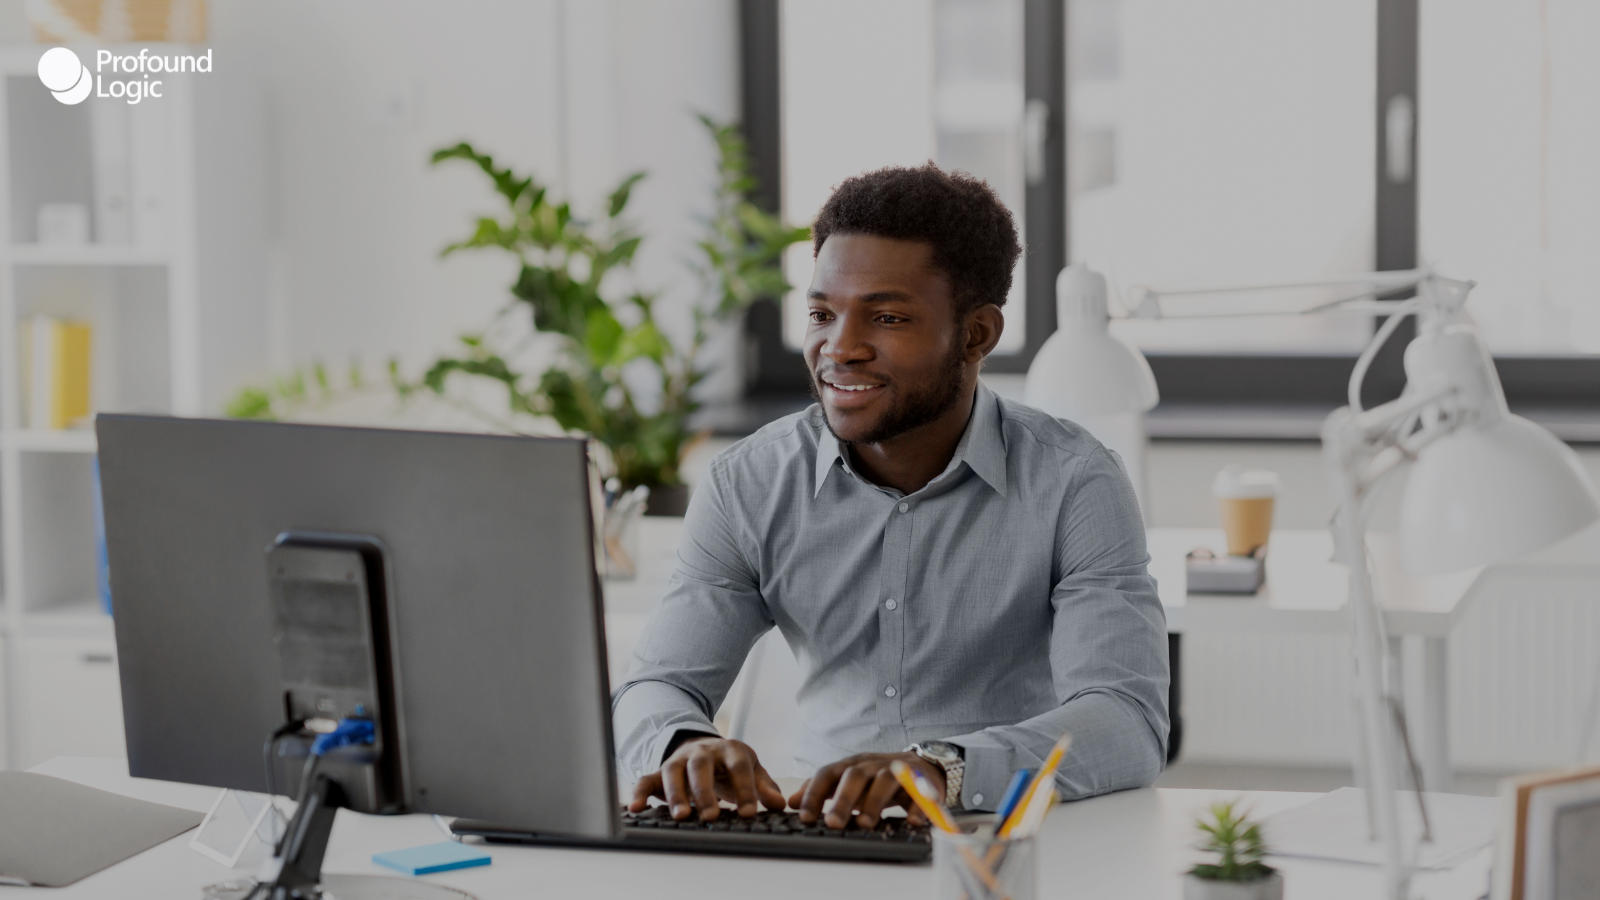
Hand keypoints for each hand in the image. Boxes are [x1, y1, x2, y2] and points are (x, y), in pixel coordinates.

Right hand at [628, 736, 786, 821]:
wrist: (705, 747)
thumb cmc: (731, 765)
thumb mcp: (752, 771)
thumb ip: (764, 787)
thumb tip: (779, 805)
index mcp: (729, 750)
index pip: (739, 766)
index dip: (745, 789)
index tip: (750, 813)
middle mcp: (702, 752)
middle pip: (701, 767)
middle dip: (705, 792)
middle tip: (711, 816)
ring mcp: (679, 760)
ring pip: (674, 772)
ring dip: (676, 794)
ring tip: (681, 816)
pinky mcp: (660, 772)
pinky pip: (646, 780)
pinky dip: (639, 792)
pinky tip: (635, 808)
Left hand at [788, 752, 944, 829]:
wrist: (923, 765)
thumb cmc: (878, 777)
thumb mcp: (848, 780)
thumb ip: (822, 790)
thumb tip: (793, 802)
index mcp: (852, 764)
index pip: (828, 773)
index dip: (815, 793)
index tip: (804, 816)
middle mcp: (873, 764)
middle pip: (855, 776)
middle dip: (843, 799)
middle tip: (833, 824)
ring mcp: (898, 770)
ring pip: (885, 780)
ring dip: (874, 802)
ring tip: (865, 824)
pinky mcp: (922, 781)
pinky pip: (920, 792)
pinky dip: (916, 806)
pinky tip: (910, 822)